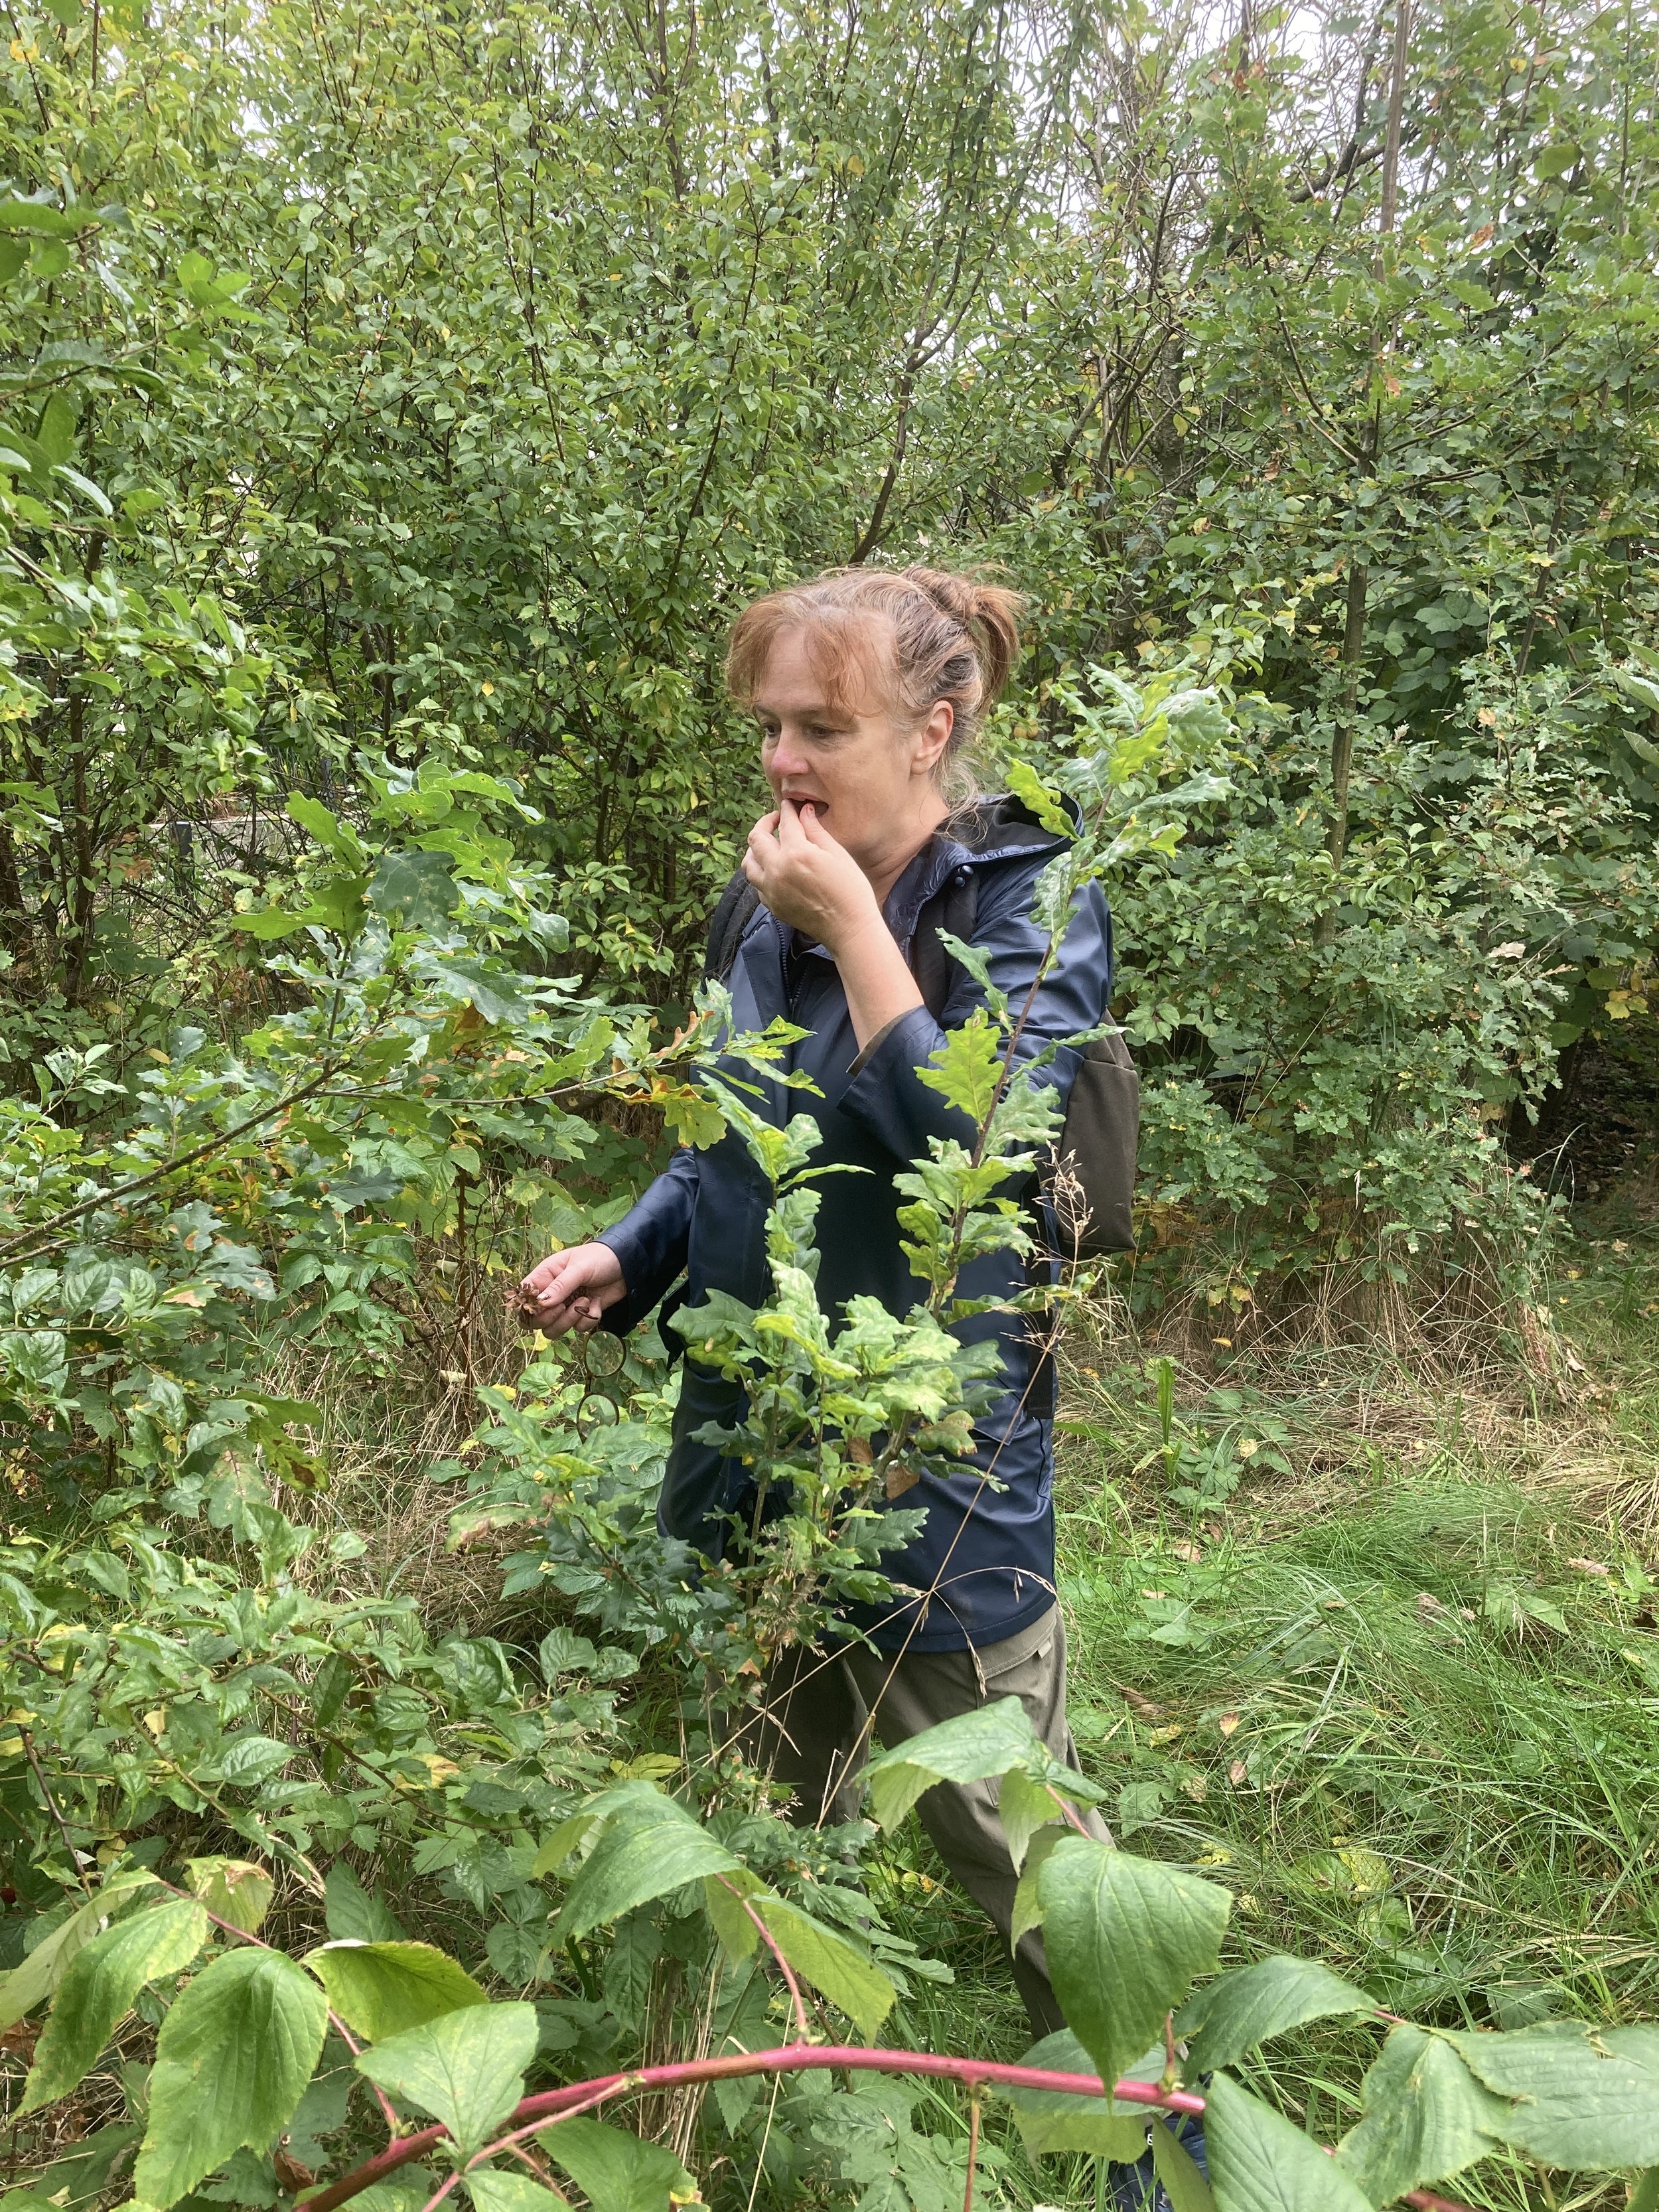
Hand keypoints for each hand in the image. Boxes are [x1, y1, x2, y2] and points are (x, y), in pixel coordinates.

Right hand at [515, 1242, 626, 1335]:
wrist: (629, 1265)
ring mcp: (566, 1306)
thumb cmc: (600, 1258)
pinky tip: (597, 1304)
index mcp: (545, 1276)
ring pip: (553, 1330)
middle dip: (549, 1318)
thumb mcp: (579, 1268)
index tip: (543, 1306)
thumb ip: (560, 1286)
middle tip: (564, 1306)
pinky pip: (578, 1329)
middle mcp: (552, 1294)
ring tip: (585, 1301)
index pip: (524, 1298)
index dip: (528, 1307)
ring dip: (569, 1320)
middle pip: (535, 1321)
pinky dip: (588, 1319)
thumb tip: (541, 1304)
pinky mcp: (582, 1315)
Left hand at [743, 798, 882, 953]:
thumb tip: (804, 811)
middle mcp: (777, 870)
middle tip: (777, 820)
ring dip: (755, 849)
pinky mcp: (772, 905)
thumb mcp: (837, 854)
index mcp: (796, 853)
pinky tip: (774, 869)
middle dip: (765, 823)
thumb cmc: (851, 890)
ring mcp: (771, 890)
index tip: (789, 805)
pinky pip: (756, 883)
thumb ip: (816, 830)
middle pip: (756, 839)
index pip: (785, 823)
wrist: (849, 928)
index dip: (787, 810)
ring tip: (768, 844)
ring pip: (748, 863)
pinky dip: (761, 872)